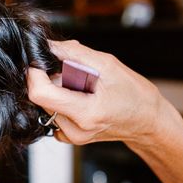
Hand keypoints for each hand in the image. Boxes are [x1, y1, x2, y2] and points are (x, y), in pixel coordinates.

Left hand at [27, 40, 164, 146]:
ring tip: (82, 85)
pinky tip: (80, 97)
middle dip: (51, 78)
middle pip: (41, 97)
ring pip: (45, 104)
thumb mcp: (108, 65)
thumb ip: (74, 53)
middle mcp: (74, 130)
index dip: (34, 73)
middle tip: (74, 71)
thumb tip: (48, 45)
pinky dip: (61, 100)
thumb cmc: (134, 94)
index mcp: (85, 113)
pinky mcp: (69, 137)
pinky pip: (52, 112)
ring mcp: (71, 136)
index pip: (39, 93)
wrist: (148, 121)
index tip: (40, 60)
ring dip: (57, 89)